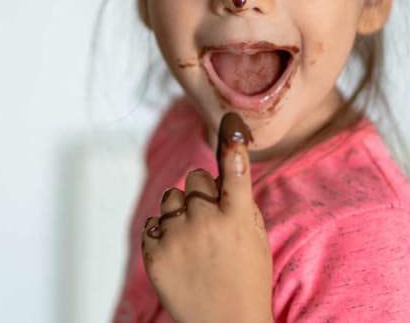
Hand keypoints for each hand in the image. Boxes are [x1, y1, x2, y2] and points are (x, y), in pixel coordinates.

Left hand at [141, 113, 273, 322]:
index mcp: (236, 217)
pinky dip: (162, 234)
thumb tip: (223, 170)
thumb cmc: (247, 281)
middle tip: (209, 218)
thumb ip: (240, 204)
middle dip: (200, 192)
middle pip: (194, 178)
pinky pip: (152, 224)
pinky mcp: (154, 254)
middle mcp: (204, 222)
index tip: (231, 127)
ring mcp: (176, 237)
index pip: (234, 170)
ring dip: (179, 212)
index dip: (232, 146)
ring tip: (192, 240)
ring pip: (169, 198)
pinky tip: (178, 253)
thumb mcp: (256, 240)